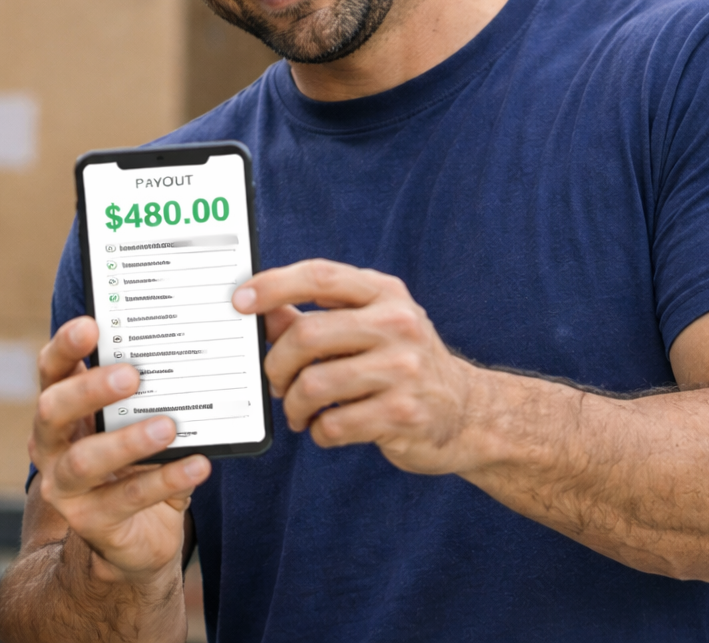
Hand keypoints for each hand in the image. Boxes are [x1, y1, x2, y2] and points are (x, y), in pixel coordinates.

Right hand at [28, 316, 210, 582]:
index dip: (64, 346)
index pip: (50, 370)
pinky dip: (166, 480)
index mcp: (60, 410)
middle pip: (52, 410)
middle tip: (131, 375)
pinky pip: (129, 498)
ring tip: (168, 427)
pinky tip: (198, 465)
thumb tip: (185, 354)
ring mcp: (64, 487)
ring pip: (84, 461)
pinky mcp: (91, 522)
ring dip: (127, 441)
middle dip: (89, 390)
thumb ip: (147, 395)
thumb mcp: (135, 423)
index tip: (91, 324)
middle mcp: (50, 445)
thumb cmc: (136, 462)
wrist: (135, 537)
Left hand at [233, 260, 484, 474]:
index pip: (319, 276)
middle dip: (276, 364)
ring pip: (314, 385)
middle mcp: (398, 325)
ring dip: (293, 404)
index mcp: (384, 293)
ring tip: (298, 411)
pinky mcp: (403, 414)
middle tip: (274, 381)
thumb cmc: (403, 363)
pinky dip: (318, 431)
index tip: (240, 302)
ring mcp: (404, 370)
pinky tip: (327, 427)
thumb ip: (315, 317)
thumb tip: (262, 312)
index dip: (273, 286)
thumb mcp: (368, 326)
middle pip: (307, 336)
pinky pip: (333, 424)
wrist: (468, 413)